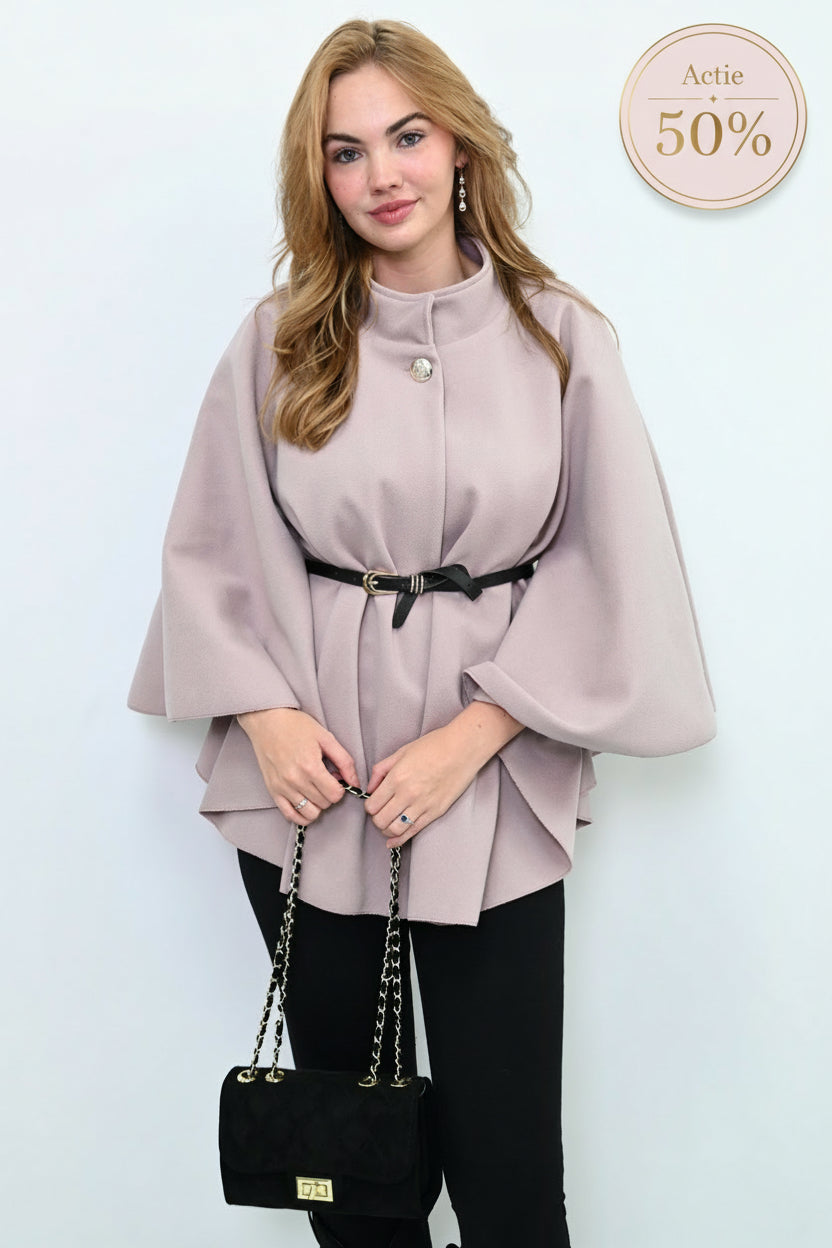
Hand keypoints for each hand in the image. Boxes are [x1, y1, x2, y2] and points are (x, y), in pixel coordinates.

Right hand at [236, 708, 359, 824]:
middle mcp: (295, 780)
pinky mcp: (272, 790)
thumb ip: (344, 761)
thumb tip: (356, 783)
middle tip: (325, 780)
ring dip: (318, 804)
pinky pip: (290, 815)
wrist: (267, 720)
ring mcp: (282, 787)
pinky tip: (306, 804)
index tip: (336, 779)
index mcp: (310, 766)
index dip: (341, 788)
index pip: (335, 795)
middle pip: (324, 804)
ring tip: (315, 790)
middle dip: (330, 794)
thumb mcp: (326, 738)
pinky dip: (301, 815)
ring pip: (309, 813)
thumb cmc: (296, 726)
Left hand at [364, 702, 522, 847]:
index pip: (372, 805)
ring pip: (394, 830)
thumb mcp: (401, 752)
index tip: (373, 803)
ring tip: (388, 823)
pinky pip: (413, 832)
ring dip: (386, 830)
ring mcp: (422, 805)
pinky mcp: (435, 812)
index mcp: (396, 778)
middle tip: (380, 813)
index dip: (369, 806)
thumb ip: (381, 770)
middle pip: (380, 820)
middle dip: (376, 819)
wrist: (462, 749)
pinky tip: (393, 841)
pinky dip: (399, 840)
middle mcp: (407, 794)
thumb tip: (370, 788)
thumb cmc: (434, 746)